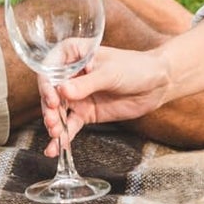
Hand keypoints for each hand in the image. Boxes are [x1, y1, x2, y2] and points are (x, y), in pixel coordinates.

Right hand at [41, 44, 172, 155]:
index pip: (49, 69)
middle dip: (49, 109)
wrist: (157, 84)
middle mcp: (69, 75)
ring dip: (54, 124)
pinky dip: (63, 137)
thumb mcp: (110, 73)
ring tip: (55, 135)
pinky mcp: (85, 113)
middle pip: (50, 93)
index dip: (47, 85)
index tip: (53, 100)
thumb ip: (86, 84)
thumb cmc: (134, 67)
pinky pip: (70, 126)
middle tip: (53, 122)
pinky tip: (55, 149)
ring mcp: (76, 95)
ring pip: (58, 111)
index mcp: (72, 54)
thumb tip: (62, 91)